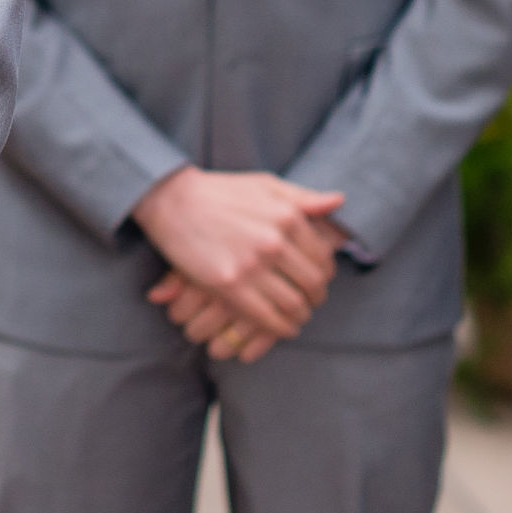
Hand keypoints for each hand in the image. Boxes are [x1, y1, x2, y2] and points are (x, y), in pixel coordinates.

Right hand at [132, 167, 347, 357]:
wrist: (172, 200)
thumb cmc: (220, 192)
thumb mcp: (265, 184)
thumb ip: (303, 197)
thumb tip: (339, 201)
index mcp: (287, 216)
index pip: (323, 256)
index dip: (325, 273)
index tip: (318, 280)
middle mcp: (274, 241)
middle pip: (313, 284)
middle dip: (316, 297)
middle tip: (309, 302)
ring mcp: (252, 265)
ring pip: (293, 305)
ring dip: (300, 316)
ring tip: (296, 316)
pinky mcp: (229, 285)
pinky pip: (267, 318)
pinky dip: (281, 328)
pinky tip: (281, 327)